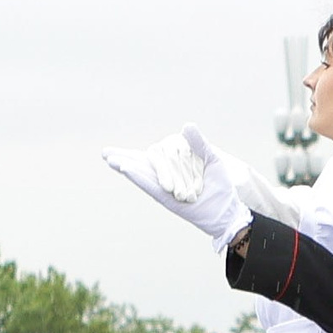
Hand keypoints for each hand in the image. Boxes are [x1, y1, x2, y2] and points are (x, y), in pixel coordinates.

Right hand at [102, 125, 250, 248]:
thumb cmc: (218, 184)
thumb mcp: (211, 158)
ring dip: (127, 165)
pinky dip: (139, 177)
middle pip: (145, 163)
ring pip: (144, 173)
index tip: (127, 154)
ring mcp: (165, 187)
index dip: (137, 153)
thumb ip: (197, 143)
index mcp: (174, 165)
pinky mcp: (167, 199)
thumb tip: (186, 125)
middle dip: (124, 157)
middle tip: (105, 153)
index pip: (157, 154)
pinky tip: (127, 169)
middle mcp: (166, 176)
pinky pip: (150, 186)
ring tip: (110, 159)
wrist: (227, 207)